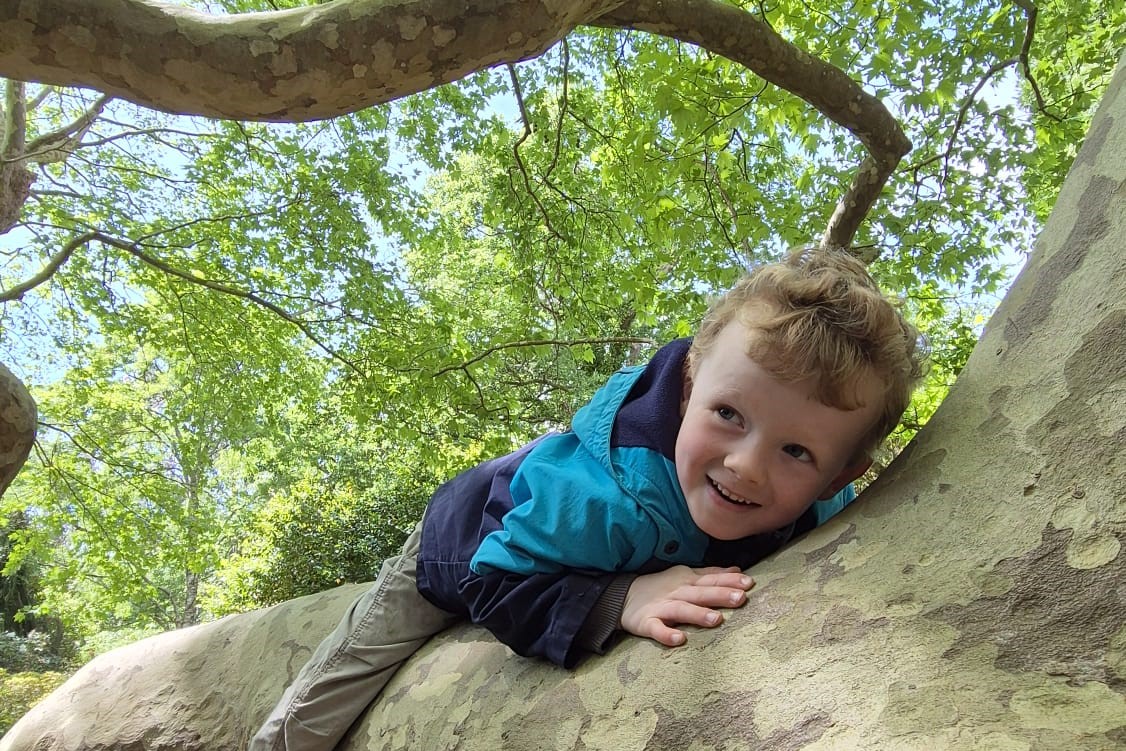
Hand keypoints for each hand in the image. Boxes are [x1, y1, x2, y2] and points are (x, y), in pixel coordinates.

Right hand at [620, 565, 754, 647]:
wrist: (622, 596)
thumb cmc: (661, 587)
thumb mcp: (686, 575)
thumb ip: (711, 574)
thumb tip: (738, 570)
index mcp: (687, 580)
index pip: (711, 579)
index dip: (729, 580)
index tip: (749, 583)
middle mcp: (677, 592)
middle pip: (700, 593)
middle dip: (720, 595)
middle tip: (740, 598)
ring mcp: (661, 607)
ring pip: (681, 610)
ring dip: (698, 614)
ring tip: (716, 620)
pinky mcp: (646, 622)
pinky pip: (656, 629)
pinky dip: (666, 634)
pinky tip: (678, 640)